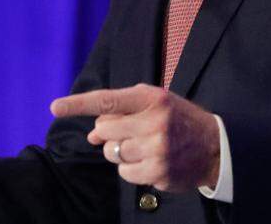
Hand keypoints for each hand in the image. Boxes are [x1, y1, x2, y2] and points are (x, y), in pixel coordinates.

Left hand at [50, 84, 219, 191]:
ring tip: (145, 146)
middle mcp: (154, 121)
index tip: (55, 107)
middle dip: (109, 134)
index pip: (107, 99)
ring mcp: (157, 148)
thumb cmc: (177, 120)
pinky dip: (131, 169)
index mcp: (152, 98)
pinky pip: (125, 173)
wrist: (216, 146)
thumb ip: (123, 112)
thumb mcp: (156, 103)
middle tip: (128, 132)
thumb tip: (92, 135)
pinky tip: (150, 161)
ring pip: (113, 154)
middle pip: (105, 131)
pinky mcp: (158, 172)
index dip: (78, 104)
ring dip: (122, 152)